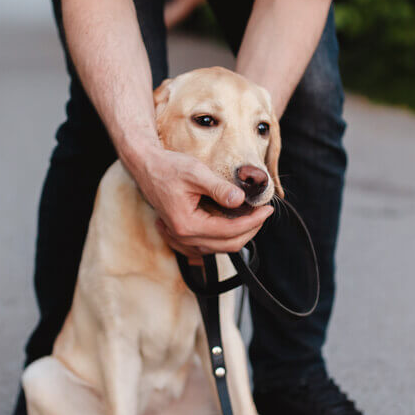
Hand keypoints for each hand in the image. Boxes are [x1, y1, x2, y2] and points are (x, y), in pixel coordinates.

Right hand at [130, 148, 273, 257]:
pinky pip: (206, 247)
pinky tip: (232, 228)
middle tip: (263, 213)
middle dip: (250, 230)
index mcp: (187, 224)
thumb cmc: (168, 167)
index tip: (268, 209)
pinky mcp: (181, 235)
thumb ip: (218, 188)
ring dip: (238, 235)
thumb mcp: (195, 173)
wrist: (146, 167)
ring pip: (218, 248)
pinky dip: (222, 240)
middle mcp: (183, 236)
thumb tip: (239, 200)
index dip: (253, 221)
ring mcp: (180, 238)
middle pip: (226, 245)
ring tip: (252, 217)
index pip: (229, 230)